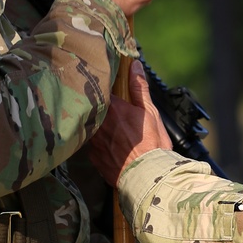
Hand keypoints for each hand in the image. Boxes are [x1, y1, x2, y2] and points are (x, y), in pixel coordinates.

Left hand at [88, 61, 170, 182]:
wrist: (147, 178)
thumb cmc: (152, 144)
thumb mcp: (150, 112)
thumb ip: (139, 87)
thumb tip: (133, 64)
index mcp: (113, 108)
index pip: (101, 89)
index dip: (103, 86)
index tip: (106, 83)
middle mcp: (99, 123)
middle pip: (92, 107)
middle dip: (96, 104)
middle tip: (103, 103)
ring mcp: (93, 141)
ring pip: (89, 125)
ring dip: (94, 122)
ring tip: (104, 123)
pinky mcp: (93, 157)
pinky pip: (90, 143)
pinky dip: (96, 140)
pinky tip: (105, 143)